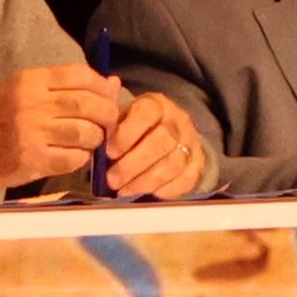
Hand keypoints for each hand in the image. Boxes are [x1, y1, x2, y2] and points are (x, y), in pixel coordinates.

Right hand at [0, 63, 131, 194]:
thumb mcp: (25, 89)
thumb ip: (66, 86)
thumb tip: (112, 83)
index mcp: (31, 80)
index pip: (80, 75)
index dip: (102, 86)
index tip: (108, 95)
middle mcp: (32, 104)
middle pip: (88, 104)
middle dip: (107, 114)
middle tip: (108, 121)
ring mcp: (32, 134)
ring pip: (85, 133)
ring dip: (96, 138)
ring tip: (91, 139)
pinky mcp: (33, 160)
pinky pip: (73, 159)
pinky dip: (82, 158)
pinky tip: (75, 155)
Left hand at [96, 86, 210, 200]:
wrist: (169, 134)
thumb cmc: (136, 129)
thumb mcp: (121, 119)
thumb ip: (109, 127)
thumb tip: (98, 134)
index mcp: (157, 104)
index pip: (147, 112)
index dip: (127, 134)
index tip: (109, 152)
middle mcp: (178, 120)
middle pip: (161, 141)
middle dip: (133, 164)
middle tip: (112, 180)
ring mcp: (191, 142)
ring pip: (173, 163)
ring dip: (145, 181)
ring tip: (123, 190)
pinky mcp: (198, 164)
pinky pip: (186, 179)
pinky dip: (165, 190)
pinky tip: (146, 192)